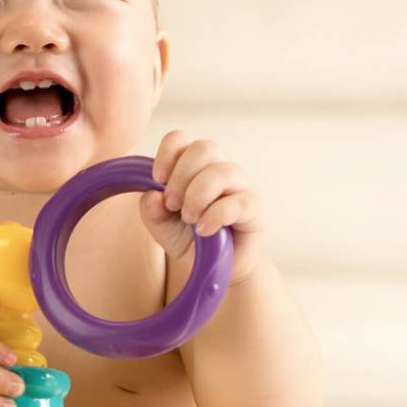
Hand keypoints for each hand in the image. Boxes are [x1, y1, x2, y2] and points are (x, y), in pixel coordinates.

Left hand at [140, 131, 266, 283]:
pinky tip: (204, 231)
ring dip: (198, 194)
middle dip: (181, 176)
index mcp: (194, 165)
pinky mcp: (255, 208)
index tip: (157, 179)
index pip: (181, 139)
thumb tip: (152, 196)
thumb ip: (151, 210)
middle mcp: (219, 168)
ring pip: (223, 171)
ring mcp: (240, 186)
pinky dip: (215, 216)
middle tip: (172, 204)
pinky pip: (237, 203)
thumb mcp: (162, 226)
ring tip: (189, 218)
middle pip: (204, 148)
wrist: (216, 267)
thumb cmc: (189, 238)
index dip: (167, 154)